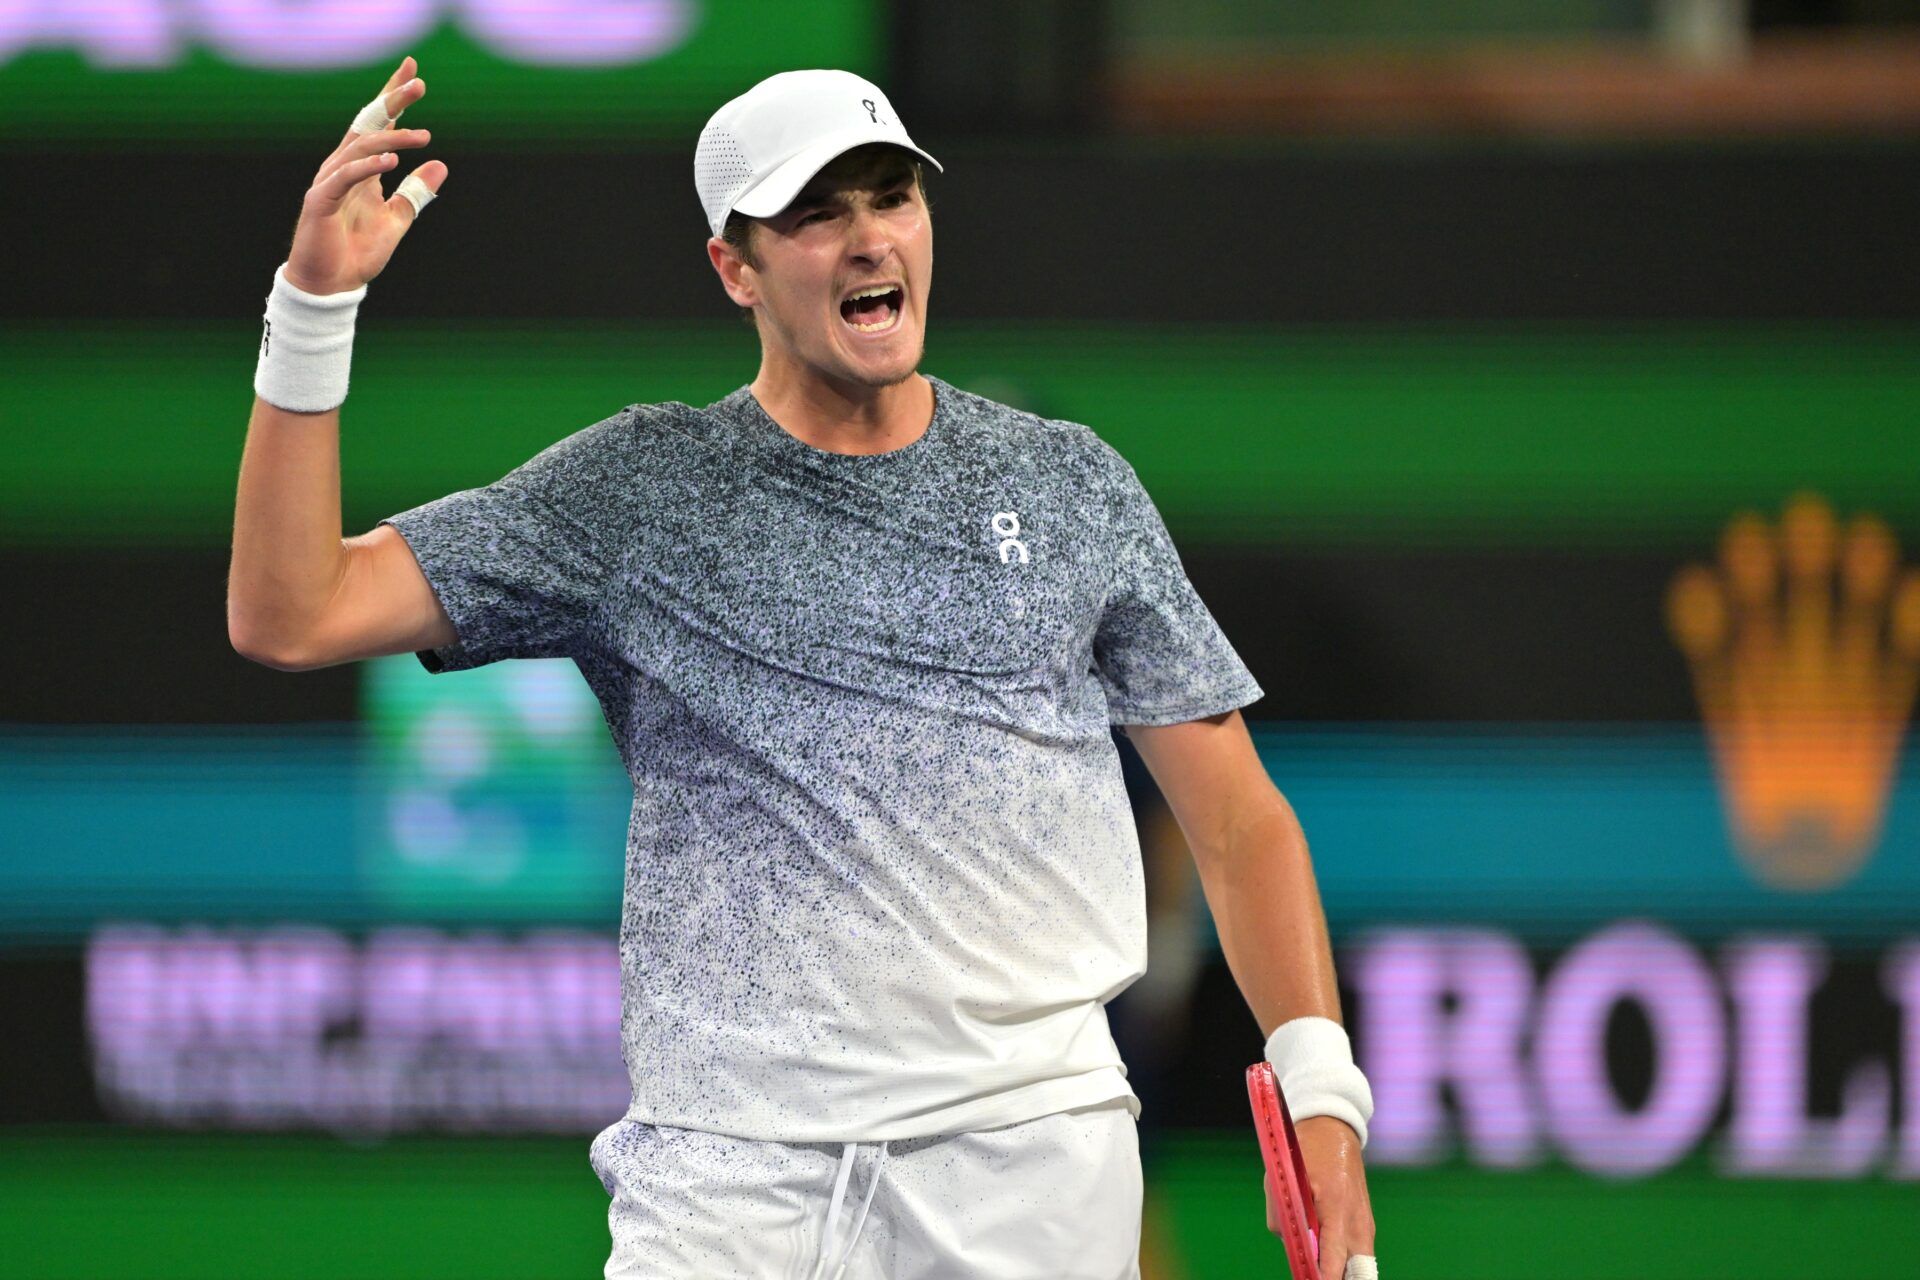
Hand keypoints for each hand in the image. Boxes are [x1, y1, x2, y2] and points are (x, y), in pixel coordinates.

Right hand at [285, 55, 446, 295]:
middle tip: (420, 83)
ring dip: (392, 138)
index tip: (414, 73)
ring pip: (360, 147)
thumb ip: (415, 193)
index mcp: (361, 169)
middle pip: (368, 124)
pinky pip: (345, 177)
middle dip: (392, 101)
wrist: (330, 285)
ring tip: (424, 136)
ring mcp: (329, 181)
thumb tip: (441, 165)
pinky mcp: (320, 200)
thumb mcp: (397, 221)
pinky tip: (392, 161)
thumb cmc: (357, 253)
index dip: (394, 98)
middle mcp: (343, 167)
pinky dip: (368, 167)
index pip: (378, 124)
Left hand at [1267, 1115, 1375, 1278]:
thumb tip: (1286, 1242)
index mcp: (1337, 1208)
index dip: (1322, 1278)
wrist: (1334, 1128)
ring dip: (1340, 1271)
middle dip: (1334, 1278)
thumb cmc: (1305, 1150)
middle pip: (1354, 1272)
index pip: (1333, 1260)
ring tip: (1318, 1267)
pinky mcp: (1365, 1222)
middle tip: (1312, 1275)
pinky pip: (1358, 1253)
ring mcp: (1365, 1223)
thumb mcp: (1282, 1176)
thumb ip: (1281, 1213)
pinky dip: (1344, 1260)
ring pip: (1358, 1265)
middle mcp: (1357, 1221)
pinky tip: (1325, 1257)